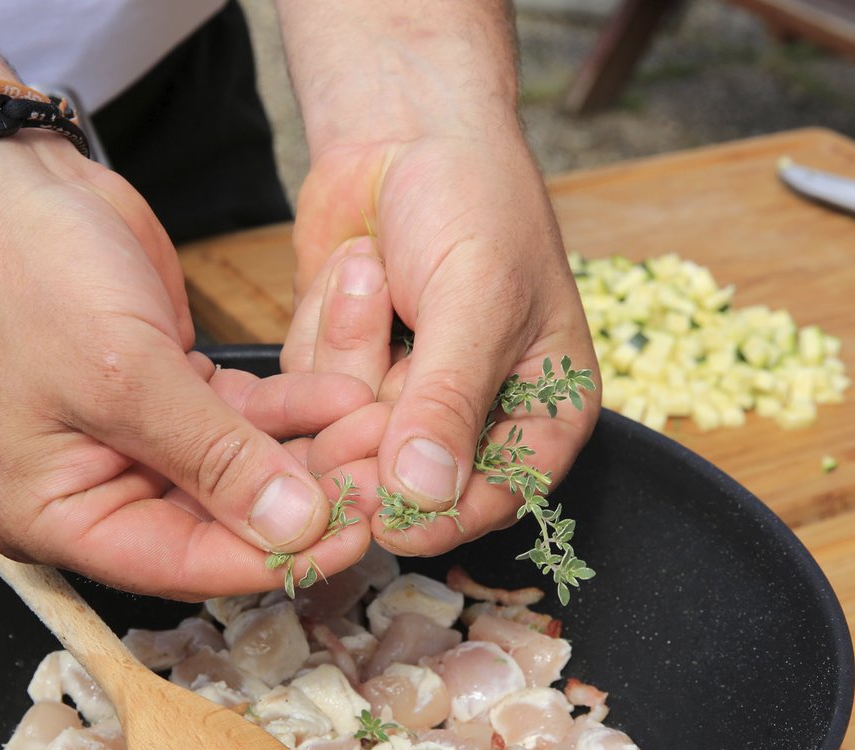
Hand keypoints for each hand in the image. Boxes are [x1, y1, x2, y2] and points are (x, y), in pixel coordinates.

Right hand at [0, 133, 373, 599]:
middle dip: (305, 503)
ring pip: (245, 471)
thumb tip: (296, 527)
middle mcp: (102, 492)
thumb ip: (215, 458)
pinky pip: (247, 421)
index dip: (271, 560)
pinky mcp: (177, 399)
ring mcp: (142, 446)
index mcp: (58, 516)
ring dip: (313, 453)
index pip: (181, 564)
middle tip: (384, 488)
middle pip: (222, 524)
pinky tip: (348, 397)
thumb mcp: (125, 375)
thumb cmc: (28, 276)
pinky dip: (295, 409)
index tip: (351, 540)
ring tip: (378, 433)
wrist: (14, 183)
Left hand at [283, 133, 600, 555]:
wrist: (401, 127)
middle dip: (373, 425)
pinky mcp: (347, 372)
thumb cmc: (472, 199)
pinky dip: (321, 330)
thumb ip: (451, 398)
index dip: (440, 517)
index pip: (496, 500)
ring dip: (348, 351)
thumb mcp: (477, 297)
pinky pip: (311, 394)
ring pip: (348, 436)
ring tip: (373, 267)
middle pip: (407, 482)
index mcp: (543, 410)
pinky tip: (354, 269)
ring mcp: (403, 397)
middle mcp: (474, 416)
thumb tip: (425, 493)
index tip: (386, 517)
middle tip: (358, 379)